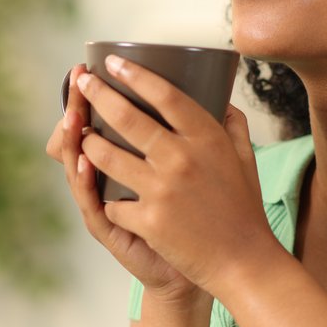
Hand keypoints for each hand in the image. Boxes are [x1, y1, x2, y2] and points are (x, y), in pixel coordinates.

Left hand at [73, 54, 279, 297]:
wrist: (244, 263)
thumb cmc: (244, 210)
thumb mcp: (245, 160)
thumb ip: (232, 126)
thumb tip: (221, 98)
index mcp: (207, 139)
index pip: (165, 94)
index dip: (135, 75)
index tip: (112, 63)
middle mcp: (182, 159)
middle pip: (127, 117)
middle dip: (97, 95)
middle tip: (81, 82)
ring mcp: (162, 190)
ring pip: (106, 156)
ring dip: (88, 145)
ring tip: (83, 137)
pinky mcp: (149, 221)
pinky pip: (112, 203)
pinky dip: (109, 200)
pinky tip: (107, 197)